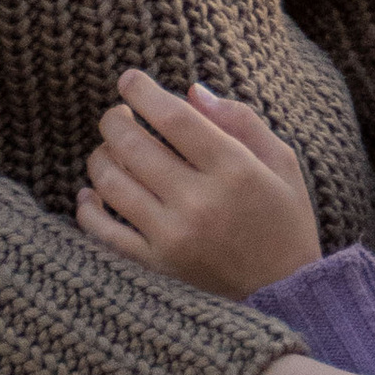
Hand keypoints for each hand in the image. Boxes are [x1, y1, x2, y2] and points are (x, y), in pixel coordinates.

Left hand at [79, 75, 322, 298]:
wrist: (286, 294)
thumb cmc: (285, 221)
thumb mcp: (281, 163)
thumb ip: (240, 121)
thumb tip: (192, 91)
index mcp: (234, 170)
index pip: (174, 118)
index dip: (143, 92)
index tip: (129, 80)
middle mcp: (199, 202)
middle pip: (133, 146)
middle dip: (114, 120)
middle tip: (117, 114)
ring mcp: (173, 237)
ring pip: (111, 183)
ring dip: (100, 157)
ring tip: (109, 150)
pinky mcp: (156, 266)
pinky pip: (103, 232)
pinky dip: (87, 208)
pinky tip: (91, 193)